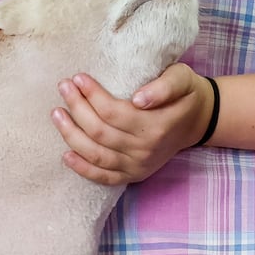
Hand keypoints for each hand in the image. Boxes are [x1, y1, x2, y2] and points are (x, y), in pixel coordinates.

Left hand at [52, 63, 214, 185]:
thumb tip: (139, 99)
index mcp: (157, 125)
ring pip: (96, 155)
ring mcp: (138, 165)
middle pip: (100, 132)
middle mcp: (146, 149)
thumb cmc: (185, 95)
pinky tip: (66, 154)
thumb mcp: (182, 79)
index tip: (78, 77)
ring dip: (72, 135)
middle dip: (77, 108)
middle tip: (64, 87)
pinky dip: (82, 169)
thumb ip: (164, 87)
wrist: (197, 121)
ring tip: (57, 114)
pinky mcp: (133, 175)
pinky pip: (104, 177)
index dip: (92, 95)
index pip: (114, 112)